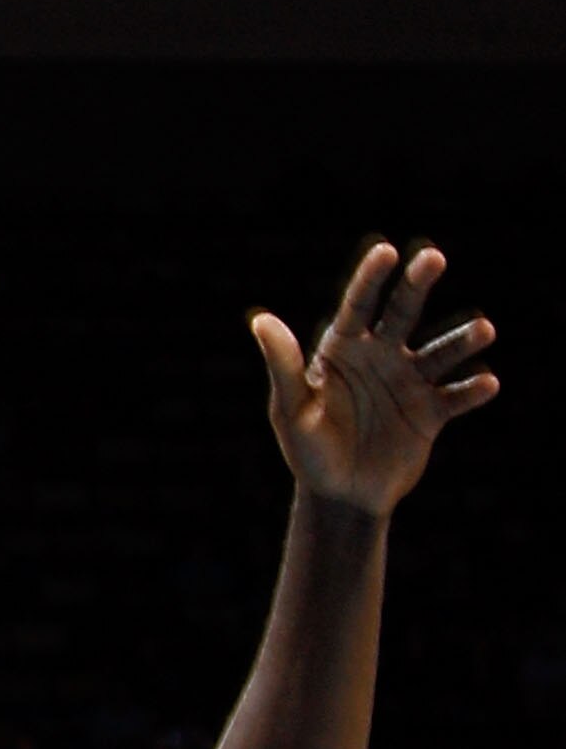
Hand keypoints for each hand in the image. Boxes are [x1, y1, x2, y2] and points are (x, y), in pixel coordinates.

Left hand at [250, 239, 498, 517]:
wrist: (340, 496)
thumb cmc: (308, 451)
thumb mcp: (291, 410)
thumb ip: (283, 366)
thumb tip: (262, 320)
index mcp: (343, 348)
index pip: (358, 304)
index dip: (370, 277)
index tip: (384, 252)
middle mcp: (380, 356)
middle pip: (402, 312)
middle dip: (417, 284)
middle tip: (433, 257)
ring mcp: (409, 382)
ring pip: (440, 352)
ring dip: (461, 341)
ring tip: (484, 330)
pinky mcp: (431, 413)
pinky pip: (455, 397)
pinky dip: (471, 390)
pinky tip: (486, 383)